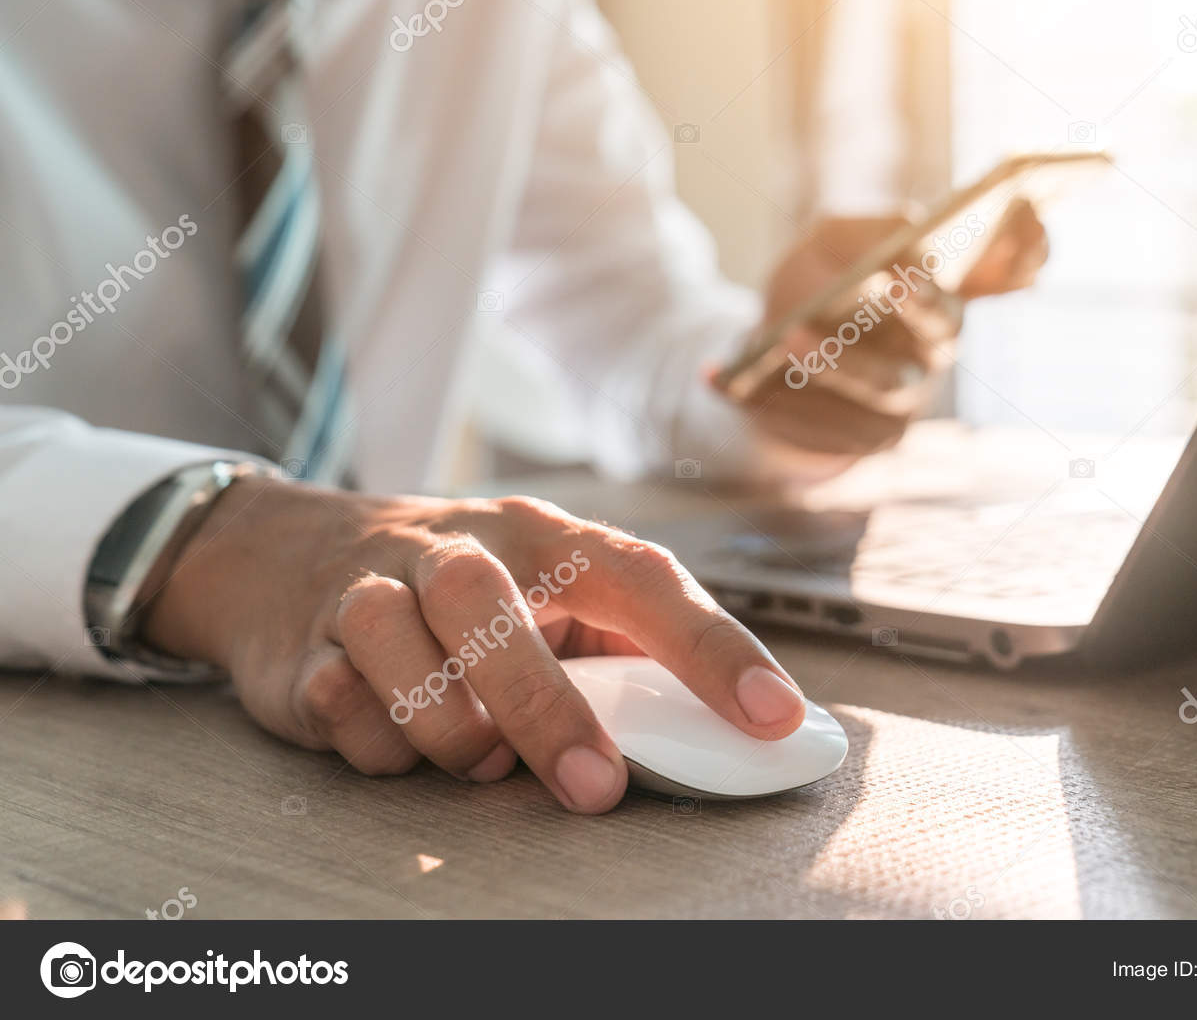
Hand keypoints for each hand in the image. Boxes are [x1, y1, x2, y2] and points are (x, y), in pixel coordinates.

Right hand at [143, 475, 806, 812]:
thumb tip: (718, 738)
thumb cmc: (471, 591)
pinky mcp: (308, 646)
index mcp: (548, 537)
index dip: (714, 648)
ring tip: (485, 758)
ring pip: (401, 647)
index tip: (773, 716)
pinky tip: (400, 743)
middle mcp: (460, 549)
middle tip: (596, 788)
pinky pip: (339, 699)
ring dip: (453, 728)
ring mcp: (374, 588)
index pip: (644, 578)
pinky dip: (377, 740)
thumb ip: (619, 650)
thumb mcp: (548, 592)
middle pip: (491, 609)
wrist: (294, 552)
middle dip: (547, 708)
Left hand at [728, 200, 1047, 456]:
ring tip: (792, 335)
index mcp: (942, 288)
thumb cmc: (814, 284)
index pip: (1010, 267)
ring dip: (841, 361)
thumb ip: (867, 231)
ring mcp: (910, 396)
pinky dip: (794, 405)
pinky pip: (840, 428)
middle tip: (896, 276)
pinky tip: (748, 386)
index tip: (1026, 208)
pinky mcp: (870, 439)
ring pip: (889, 384)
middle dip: (923, 302)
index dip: (1027, 246)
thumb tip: (908, 236)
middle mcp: (938, 344)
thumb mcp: (828, 241)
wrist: (771, 355)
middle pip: (947, 327)